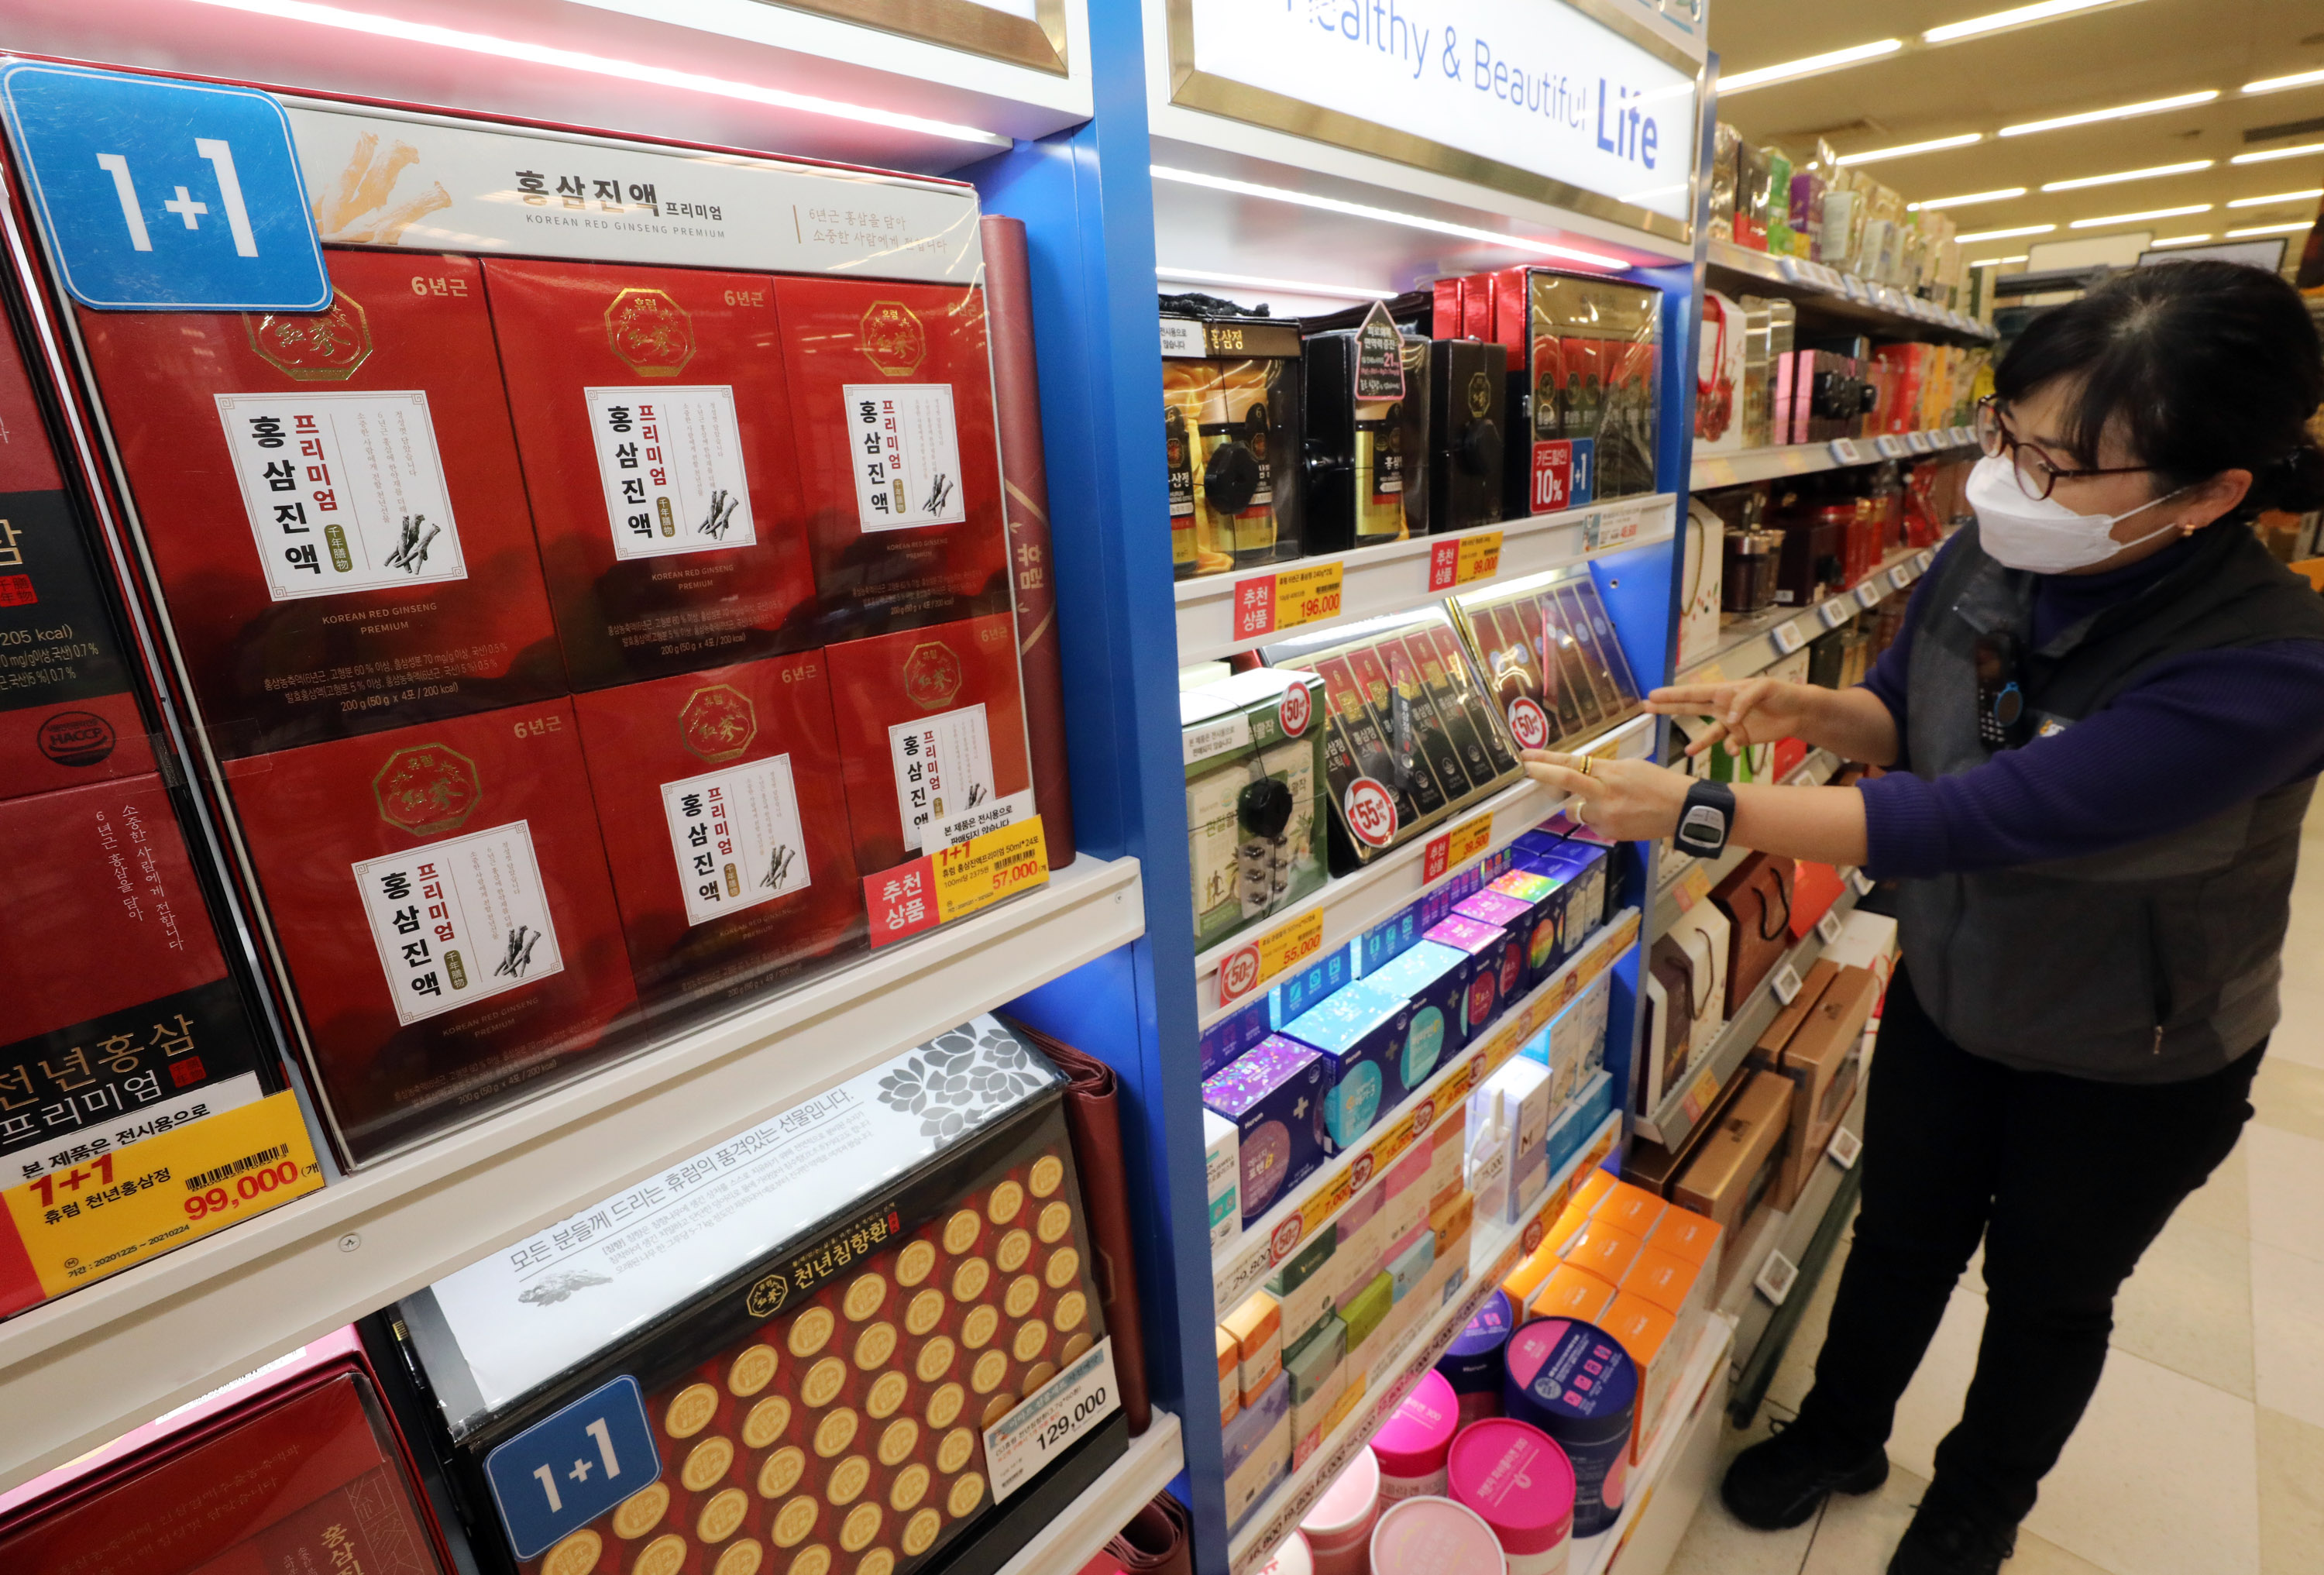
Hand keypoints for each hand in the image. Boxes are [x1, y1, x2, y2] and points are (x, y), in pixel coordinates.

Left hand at [1523, 750, 1691, 840]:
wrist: (1681, 810)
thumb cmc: (1658, 783)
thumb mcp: (1630, 766)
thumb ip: (1602, 769)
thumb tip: (1579, 771)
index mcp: (1610, 772)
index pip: (1572, 762)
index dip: (1546, 759)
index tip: (1526, 756)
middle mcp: (1604, 794)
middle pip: (1565, 781)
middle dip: (1542, 774)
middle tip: (1526, 769)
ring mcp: (1605, 816)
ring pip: (1575, 810)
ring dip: (1580, 804)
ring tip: (1607, 802)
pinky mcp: (1609, 833)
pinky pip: (1592, 823)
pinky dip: (1598, 818)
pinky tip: (1619, 814)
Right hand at [1646, 678, 1817, 757]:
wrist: (1800, 711)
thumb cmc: (1782, 692)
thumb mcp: (1764, 688)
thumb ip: (1744, 700)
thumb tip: (1729, 717)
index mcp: (1725, 691)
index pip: (1694, 693)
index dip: (1672, 695)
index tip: (1653, 695)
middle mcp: (1723, 707)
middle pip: (1690, 708)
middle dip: (1669, 709)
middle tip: (1646, 708)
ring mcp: (1731, 723)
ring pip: (1708, 734)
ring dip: (1698, 743)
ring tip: (1687, 751)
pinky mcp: (1741, 737)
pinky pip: (1728, 746)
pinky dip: (1729, 749)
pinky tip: (1733, 750)